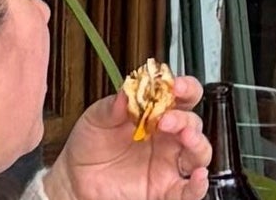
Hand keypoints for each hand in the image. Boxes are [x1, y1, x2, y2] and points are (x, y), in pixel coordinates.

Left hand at [58, 72, 209, 199]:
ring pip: (199, 153)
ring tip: (186, 137)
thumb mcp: (96, 119)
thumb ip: (112, 106)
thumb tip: (126, 92)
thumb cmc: (90, 145)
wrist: (76, 179)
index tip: (174, 86)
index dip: (185, 88)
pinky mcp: (166, 190)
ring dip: (197, 143)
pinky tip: (198, 177)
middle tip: (166, 119)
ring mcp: (169, 164)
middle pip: (193, 123)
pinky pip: (190, 191)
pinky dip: (199, 185)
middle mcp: (168, 138)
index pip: (182, 96)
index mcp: (156, 114)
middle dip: (184, 119)